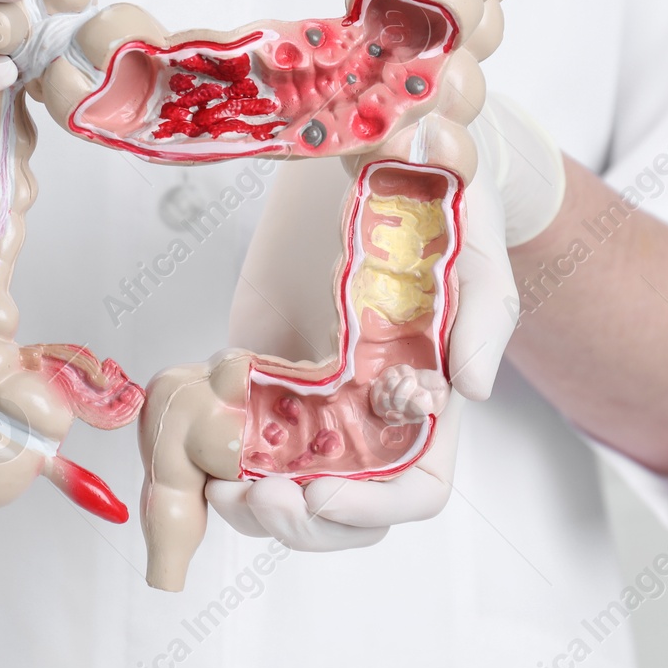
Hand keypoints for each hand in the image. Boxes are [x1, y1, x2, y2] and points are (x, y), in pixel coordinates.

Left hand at [204, 93, 562, 551]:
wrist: (381, 146)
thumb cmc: (444, 203)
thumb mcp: (474, 249)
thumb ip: (483, 316)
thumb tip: (474, 387)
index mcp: (426, 403)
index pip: (413, 491)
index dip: (372, 508)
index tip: (320, 494)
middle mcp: (367, 412)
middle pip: (341, 508)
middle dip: (296, 521)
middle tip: (249, 495)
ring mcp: (310, 395)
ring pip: (282, 483)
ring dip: (247, 502)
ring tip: (213, 485)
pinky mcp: (259, 367)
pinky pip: (232, 430)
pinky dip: (205, 451)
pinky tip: (184, 440)